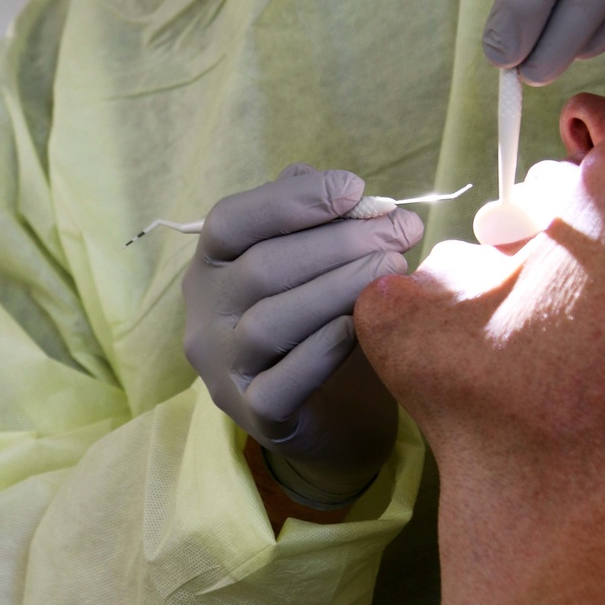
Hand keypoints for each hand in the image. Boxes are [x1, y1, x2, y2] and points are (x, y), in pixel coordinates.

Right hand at [182, 165, 423, 500]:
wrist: (337, 413)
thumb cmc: (323, 319)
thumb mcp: (318, 261)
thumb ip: (321, 222)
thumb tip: (352, 193)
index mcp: (212, 263)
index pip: (231, 221)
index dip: (290, 201)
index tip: (355, 189)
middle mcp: (205, 312)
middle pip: (260, 268)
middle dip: (337, 243)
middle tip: (400, 230)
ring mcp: (222, 367)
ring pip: (269, 321)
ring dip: (336, 288)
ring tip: (393, 268)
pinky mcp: (252, 415)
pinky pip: (282, 382)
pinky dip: (322, 349)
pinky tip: (360, 326)